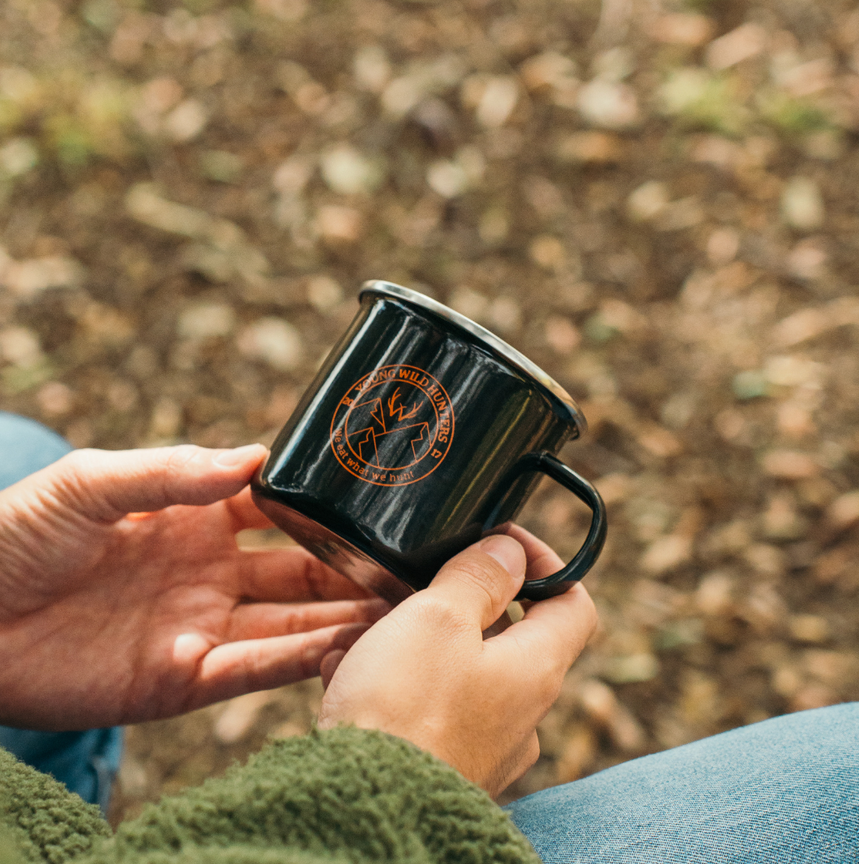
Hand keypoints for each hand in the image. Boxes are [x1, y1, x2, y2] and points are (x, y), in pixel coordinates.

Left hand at [0, 444, 387, 730]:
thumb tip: (256, 459)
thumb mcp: (92, 482)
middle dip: (353, 569)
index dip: (326, 508)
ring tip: (399, 610)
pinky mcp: (182, 681)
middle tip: (410, 564)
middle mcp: (211, 574)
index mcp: (196, 519)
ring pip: (291, 624)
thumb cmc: (16, 535)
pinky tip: (343, 649)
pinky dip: (299, 662)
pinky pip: (253, 671)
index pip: (279, 511)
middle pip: (301, 573)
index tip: (380, 501)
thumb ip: (172, 470)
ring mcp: (201, 628)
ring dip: (343, 619)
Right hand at [317, 530, 596, 796]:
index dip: (546, 562)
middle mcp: (521, 711)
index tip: (502, 542)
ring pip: (456, 670)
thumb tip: (509, 551)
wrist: (363, 810)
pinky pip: (422, 709)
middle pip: (508, 635)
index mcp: (536, 668)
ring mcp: (484, 744)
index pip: (574, 601)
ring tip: (363, 629)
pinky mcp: (442, 765)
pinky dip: (392, 683)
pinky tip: (343, 671)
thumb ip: (477, 577)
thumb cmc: (404, 707)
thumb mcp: (440, 617)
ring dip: (416, 641)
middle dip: (460, 602)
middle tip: (416, 583)